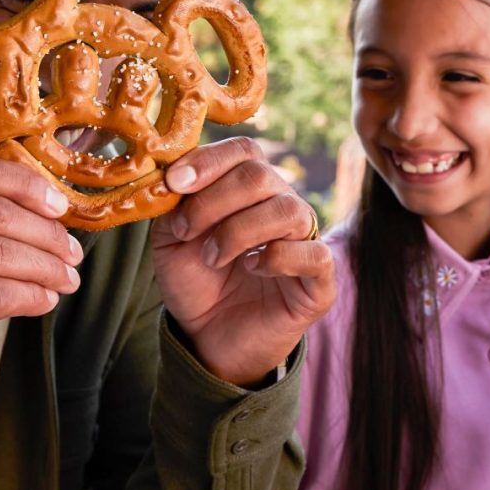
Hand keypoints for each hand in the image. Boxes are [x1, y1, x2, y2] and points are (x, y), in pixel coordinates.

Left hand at [151, 138, 335, 384]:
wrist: (208, 339)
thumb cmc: (196, 284)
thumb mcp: (170, 239)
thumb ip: (172, 203)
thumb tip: (171, 176)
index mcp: (250, 191)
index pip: (244, 151)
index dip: (209, 161)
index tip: (175, 183)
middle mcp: (281, 207)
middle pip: (261, 175)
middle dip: (213, 201)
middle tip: (186, 231)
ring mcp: (304, 241)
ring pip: (288, 210)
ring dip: (238, 232)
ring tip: (212, 258)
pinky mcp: (319, 281)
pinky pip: (314, 254)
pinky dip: (278, 258)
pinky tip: (252, 268)